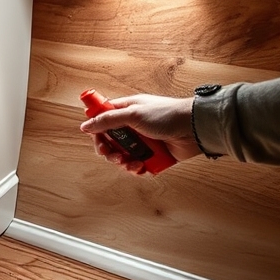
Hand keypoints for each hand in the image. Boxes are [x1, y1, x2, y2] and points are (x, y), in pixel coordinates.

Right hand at [79, 94, 200, 173]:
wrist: (194, 128)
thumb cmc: (167, 115)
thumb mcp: (133, 114)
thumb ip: (107, 120)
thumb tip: (85, 126)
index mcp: (126, 111)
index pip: (103, 119)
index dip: (96, 129)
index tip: (97, 138)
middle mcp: (132, 126)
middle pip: (110, 142)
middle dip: (109, 151)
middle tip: (114, 155)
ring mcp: (142, 141)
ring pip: (122, 156)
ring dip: (123, 162)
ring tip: (131, 163)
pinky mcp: (153, 155)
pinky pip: (137, 165)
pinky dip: (136, 169)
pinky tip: (141, 167)